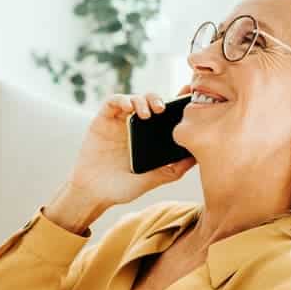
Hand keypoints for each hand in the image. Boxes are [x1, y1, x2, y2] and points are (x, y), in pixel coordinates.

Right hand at [68, 86, 196, 206]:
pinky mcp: (102, 120)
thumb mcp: (152, 180)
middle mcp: (135, 127)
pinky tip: (129, 108)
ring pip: (134, 98)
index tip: (188, 95)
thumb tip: (197, 157)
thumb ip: (173, 170)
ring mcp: (118, 122)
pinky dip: (122, 100)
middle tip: (164, 108)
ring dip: (143, 100)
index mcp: (149, 138)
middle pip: (151, 101)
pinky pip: (113, 102)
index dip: (177, 102)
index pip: (166, 114)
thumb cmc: (121, 189)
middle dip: (160, 99)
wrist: (93, 194)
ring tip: (148, 113)